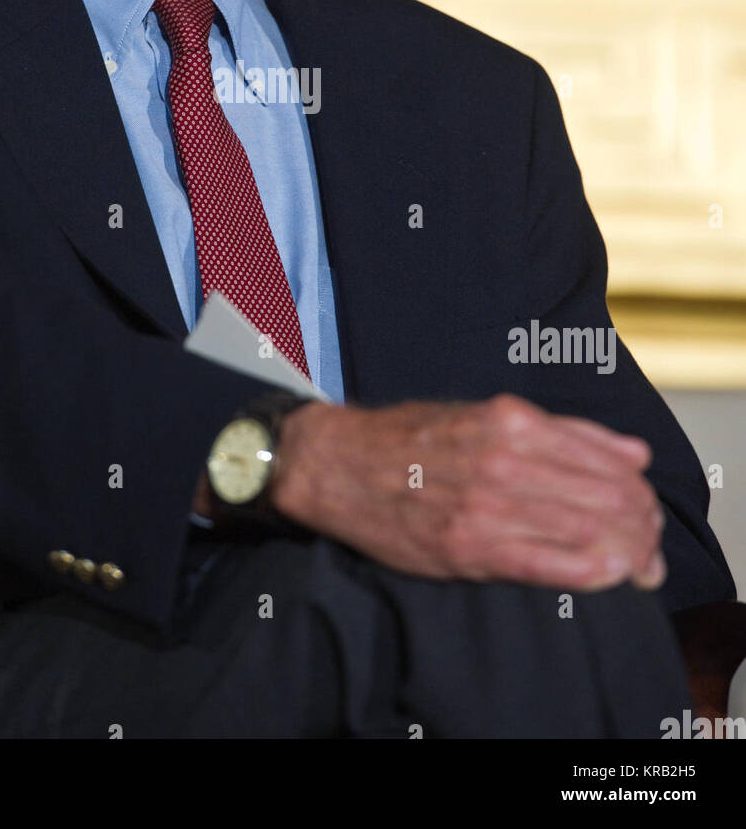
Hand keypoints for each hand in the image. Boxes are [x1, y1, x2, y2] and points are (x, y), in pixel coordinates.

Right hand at [269, 394, 666, 591]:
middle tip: (651, 544)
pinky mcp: (468, 545)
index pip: (606, 458)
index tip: (648, 507)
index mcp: (511, 420)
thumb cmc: (412, 439)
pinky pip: (548, 564)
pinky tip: (610, 575)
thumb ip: (562, 433)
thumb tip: (635, 453)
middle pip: (605, 496)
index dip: (640, 488)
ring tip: (640, 564)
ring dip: (627, 551)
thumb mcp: (485, 414)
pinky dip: (590, 571)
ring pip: (586, 530)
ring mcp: (487, 504)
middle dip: (642, 524)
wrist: (339, 464)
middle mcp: (505, 458)